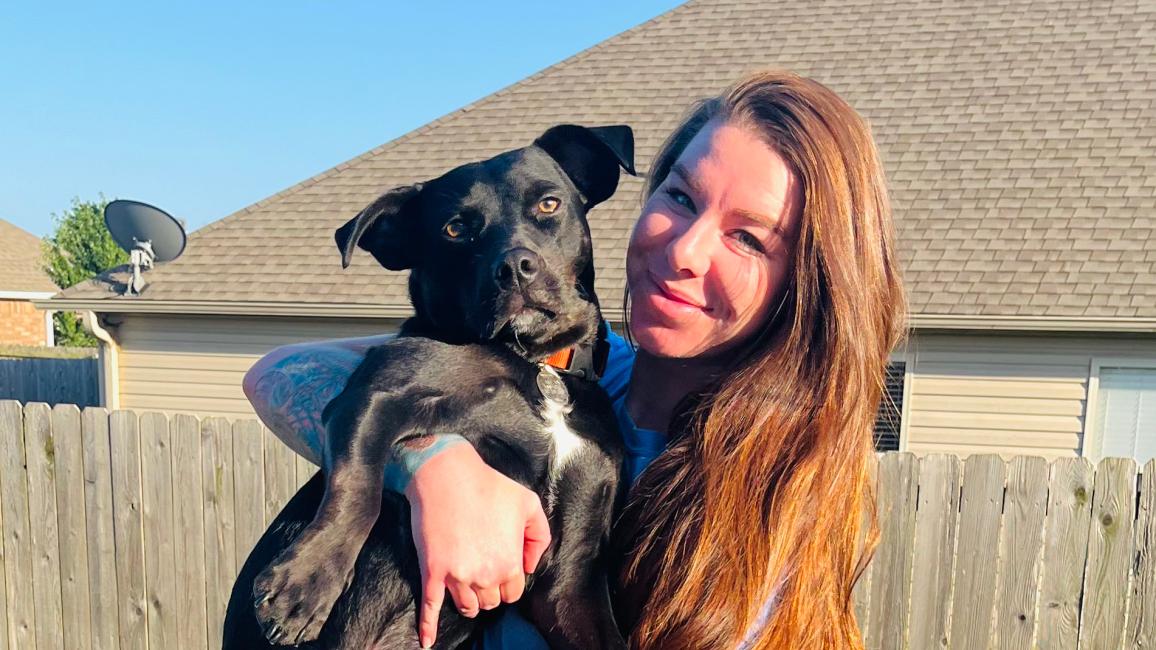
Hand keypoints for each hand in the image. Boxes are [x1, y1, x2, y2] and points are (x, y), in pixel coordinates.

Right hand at [405, 443, 551, 647]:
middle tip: (483, 570)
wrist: (445, 475)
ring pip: (468, 607)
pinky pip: (430, 607)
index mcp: (509, 563)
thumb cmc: (489, 486)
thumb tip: (530, 567)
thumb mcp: (528, 504)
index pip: (513, 592)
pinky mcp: (432, 572)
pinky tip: (428, 642)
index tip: (502, 569)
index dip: (509, 581)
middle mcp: (485, 575)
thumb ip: (539, 537)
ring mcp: (456, 577)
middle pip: (491, 602)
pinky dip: (428, 626)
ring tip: (468, 588)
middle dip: (490, 590)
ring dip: (470, 601)